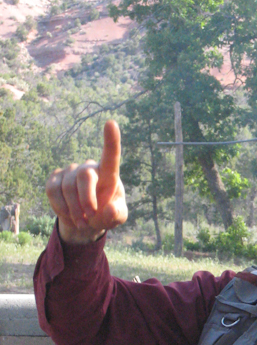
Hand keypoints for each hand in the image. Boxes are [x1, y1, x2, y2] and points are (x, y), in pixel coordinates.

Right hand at [45, 120, 127, 243]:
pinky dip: (60, 208)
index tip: (111, 123)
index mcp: (109, 174)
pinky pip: (52, 191)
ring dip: (74, 210)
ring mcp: (70, 171)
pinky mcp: (55, 178)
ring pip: (67, 188)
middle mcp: (89, 168)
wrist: (86, 220)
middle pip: (85, 175)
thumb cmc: (106, 215)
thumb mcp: (117, 218)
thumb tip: (108, 208)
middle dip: (86, 199)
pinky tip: (69, 213)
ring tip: (82, 221)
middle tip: (90, 216)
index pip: (111, 156)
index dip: (111, 140)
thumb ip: (116, 214)